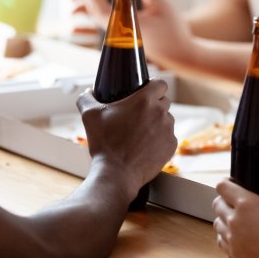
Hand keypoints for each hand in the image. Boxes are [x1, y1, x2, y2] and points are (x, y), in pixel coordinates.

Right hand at [75, 79, 175, 199]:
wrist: (116, 174)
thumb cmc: (104, 144)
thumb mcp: (89, 116)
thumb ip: (87, 98)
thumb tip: (88, 92)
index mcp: (145, 101)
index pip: (161, 84)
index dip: (153, 86)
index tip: (146, 92)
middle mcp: (160, 113)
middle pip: (164, 101)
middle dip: (154, 105)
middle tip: (138, 114)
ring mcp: (168, 131)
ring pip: (167, 119)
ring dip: (157, 122)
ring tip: (141, 131)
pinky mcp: (171, 146)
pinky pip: (168, 136)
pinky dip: (160, 138)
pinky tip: (146, 144)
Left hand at [213, 179, 258, 257]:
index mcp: (247, 205)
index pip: (223, 187)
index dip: (225, 183)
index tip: (228, 183)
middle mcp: (235, 221)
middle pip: (217, 204)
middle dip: (223, 201)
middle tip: (231, 201)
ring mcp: (232, 239)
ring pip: (217, 224)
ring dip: (223, 219)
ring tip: (232, 220)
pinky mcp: (233, 253)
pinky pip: (222, 242)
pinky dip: (225, 237)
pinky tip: (234, 237)